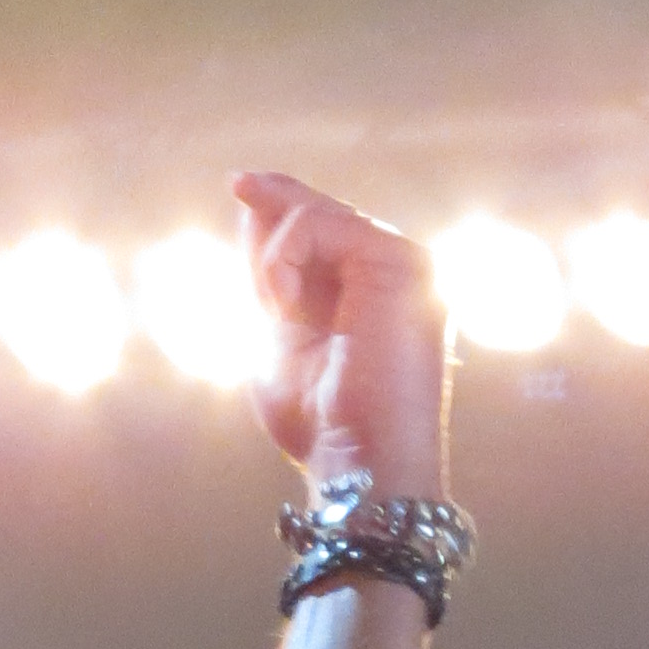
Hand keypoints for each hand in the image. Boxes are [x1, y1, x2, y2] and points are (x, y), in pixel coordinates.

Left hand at [232, 172, 448, 492]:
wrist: (356, 465)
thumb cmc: (321, 422)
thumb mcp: (279, 336)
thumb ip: (274, 277)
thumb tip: (256, 211)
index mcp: (379, 291)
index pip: (327, 231)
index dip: (283, 203)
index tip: (241, 183)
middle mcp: (402, 272)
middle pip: (326, 214)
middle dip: (275, 215)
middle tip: (240, 194)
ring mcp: (409, 265)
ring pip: (320, 216)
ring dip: (276, 257)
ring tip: (275, 308)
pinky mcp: (401, 264)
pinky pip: (321, 225)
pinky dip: (285, 256)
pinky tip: (282, 302)